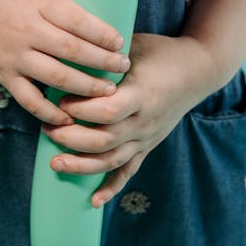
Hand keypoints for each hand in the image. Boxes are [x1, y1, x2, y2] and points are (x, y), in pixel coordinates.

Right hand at [0, 0, 130, 125]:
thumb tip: (97, 10)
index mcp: (36, 3)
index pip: (76, 20)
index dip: (102, 33)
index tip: (120, 41)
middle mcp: (26, 30)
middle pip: (71, 50)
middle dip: (102, 61)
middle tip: (123, 67)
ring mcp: (14, 55)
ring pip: (56, 77)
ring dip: (85, 87)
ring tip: (107, 91)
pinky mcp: (3, 75)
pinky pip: (29, 99)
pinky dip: (50, 111)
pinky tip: (69, 117)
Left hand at [41, 33, 217, 205]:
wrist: (197, 71)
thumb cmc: (161, 51)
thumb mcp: (135, 44)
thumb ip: (106, 53)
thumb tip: (71, 47)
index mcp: (142, 93)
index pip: (109, 110)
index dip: (82, 110)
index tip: (60, 102)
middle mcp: (145, 120)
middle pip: (106, 139)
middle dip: (72, 139)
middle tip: (47, 129)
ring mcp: (147, 137)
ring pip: (113, 160)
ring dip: (82, 165)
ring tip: (55, 163)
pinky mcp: (148, 145)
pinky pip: (129, 170)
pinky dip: (111, 187)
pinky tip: (93, 201)